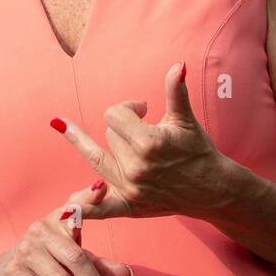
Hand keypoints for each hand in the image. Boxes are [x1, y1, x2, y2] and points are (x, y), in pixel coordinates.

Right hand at [0, 180, 132, 275]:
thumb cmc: (46, 263)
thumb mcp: (72, 259)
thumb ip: (100, 266)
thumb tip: (129, 275)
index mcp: (56, 221)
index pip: (74, 206)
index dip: (88, 198)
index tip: (103, 188)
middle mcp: (40, 232)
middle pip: (75, 259)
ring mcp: (25, 253)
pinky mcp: (14, 274)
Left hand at [50, 61, 233, 220]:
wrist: (213, 190)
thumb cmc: (198, 151)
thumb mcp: (185, 120)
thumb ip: (176, 91)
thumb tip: (177, 65)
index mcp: (148, 143)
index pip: (114, 115)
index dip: (128, 108)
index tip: (144, 110)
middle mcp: (136, 167)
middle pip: (108, 135)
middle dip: (124, 130)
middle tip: (146, 133)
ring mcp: (130, 189)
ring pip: (99, 158)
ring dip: (109, 148)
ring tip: (87, 135)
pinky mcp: (129, 206)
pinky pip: (99, 209)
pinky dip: (83, 208)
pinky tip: (62, 211)